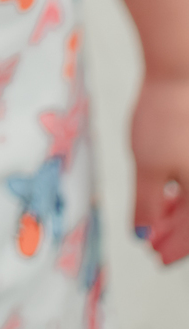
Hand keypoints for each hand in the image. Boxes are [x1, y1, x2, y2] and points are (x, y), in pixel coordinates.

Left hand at [132, 72, 188, 262]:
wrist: (178, 72)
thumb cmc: (165, 119)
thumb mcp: (148, 167)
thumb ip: (147, 206)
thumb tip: (143, 235)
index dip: (174, 249)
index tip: (155, 256)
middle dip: (175, 231)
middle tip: (151, 240)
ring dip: (179, 211)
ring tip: (155, 213)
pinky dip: (184, 189)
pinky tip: (166, 189)